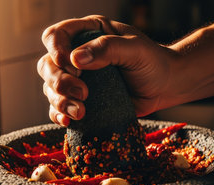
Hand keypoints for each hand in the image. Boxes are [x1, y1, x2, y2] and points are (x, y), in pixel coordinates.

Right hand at [37, 15, 176, 125]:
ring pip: (50, 88)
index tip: (71, 65)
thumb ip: (107, 49)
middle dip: (59, 81)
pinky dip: (59, 115)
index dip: (55, 49)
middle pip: (47, 65)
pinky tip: (69, 121)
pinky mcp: (81, 101)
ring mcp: (77, 79)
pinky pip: (58, 108)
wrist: (165, 86)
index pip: (56, 36)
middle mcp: (77, 55)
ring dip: (60, 101)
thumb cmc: (152, 62)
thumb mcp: (134, 49)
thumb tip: (75, 59)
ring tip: (81, 111)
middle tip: (83, 92)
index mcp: (87, 34)